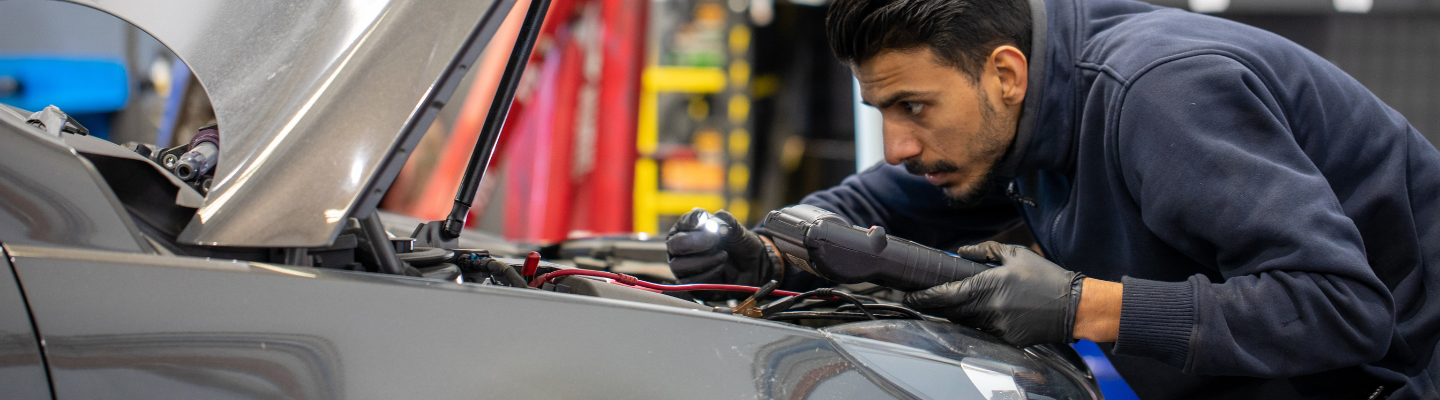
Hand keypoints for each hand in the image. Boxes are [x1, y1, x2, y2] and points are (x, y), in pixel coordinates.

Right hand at [666, 208, 778, 286]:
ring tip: (723, 255)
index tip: (712, 225)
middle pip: (675, 245)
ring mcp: (682, 266)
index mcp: (687, 228)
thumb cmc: (738, 245)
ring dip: (703, 261)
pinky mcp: (689, 284)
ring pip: (678, 266)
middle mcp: (680, 247)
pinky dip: (707, 274)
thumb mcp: (737, 231)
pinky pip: (689, 282)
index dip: (696, 223)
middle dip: (696, 242)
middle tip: (716, 240)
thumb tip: (721, 214)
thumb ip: (728, 222)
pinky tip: (721, 267)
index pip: (684, 222)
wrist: (750, 267)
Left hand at [904, 241, 1083, 346]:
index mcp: (988, 286)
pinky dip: (976, 323)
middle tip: (921, 299)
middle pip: (950, 311)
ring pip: (964, 323)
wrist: (1073, 305)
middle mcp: (989, 309)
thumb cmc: (1046, 276)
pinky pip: (983, 332)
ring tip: (949, 304)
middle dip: (934, 306)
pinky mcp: (1007, 340)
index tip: (909, 295)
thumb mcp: (1015, 255)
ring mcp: (997, 327)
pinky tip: (979, 314)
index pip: (946, 294)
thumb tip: (961, 252)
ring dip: (955, 314)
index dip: (924, 297)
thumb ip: (984, 251)